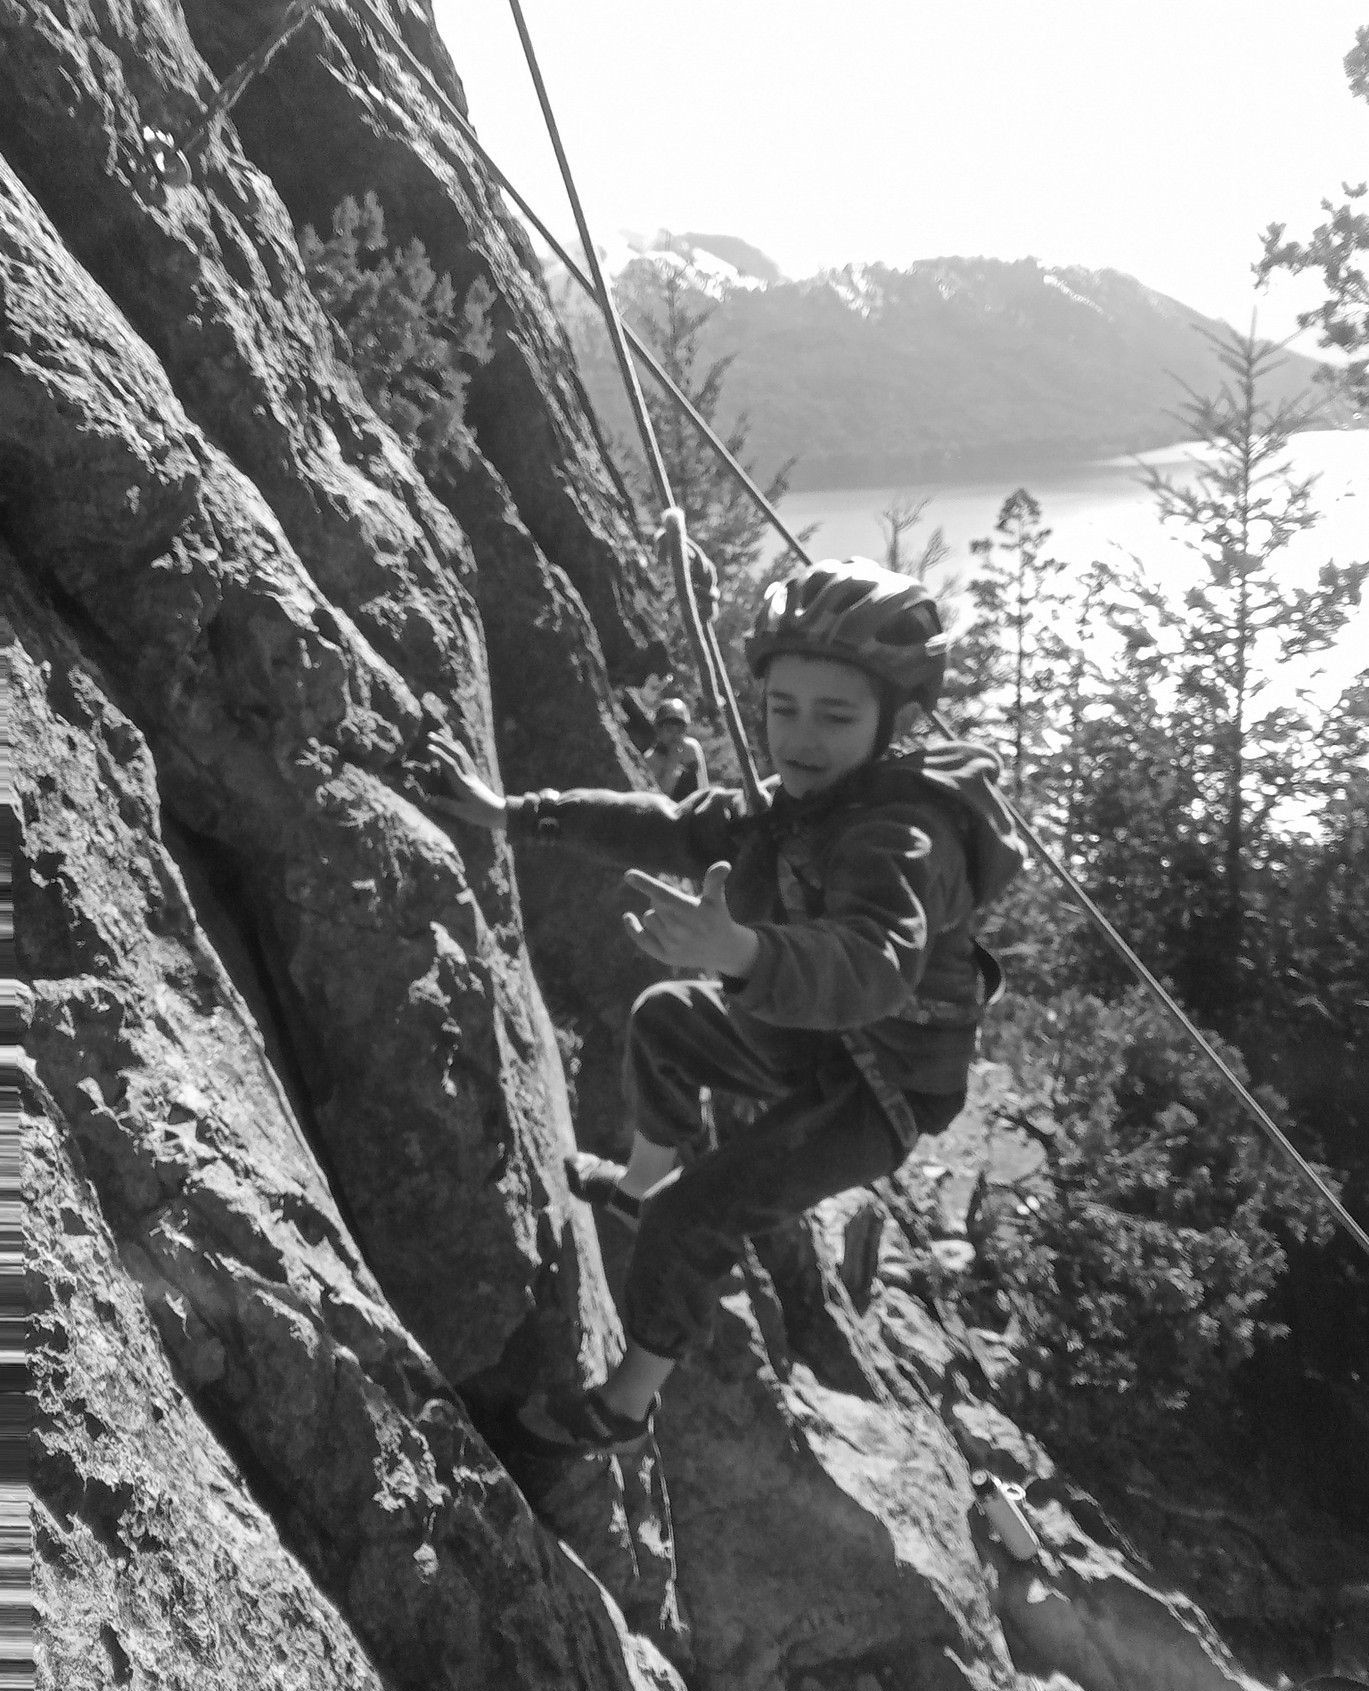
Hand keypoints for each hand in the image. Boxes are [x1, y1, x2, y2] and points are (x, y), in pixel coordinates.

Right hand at [423, 731, 506, 828]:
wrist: (500, 813)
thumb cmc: (482, 814)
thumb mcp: (463, 812)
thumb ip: (446, 805)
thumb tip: (429, 799)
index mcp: (463, 784)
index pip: (450, 765)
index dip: (440, 755)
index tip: (429, 747)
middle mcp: (468, 776)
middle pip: (456, 755)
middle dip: (443, 743)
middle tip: (431, 734)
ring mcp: (472, 775)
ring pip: (462, 755)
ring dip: (451, 744)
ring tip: (442, 734)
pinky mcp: (474, 777)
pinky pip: (466, 759)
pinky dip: (460, 750)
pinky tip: (457, 745)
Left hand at [622, 861, 759, 976]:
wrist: (722, 951)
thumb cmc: (716, 917)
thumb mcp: (717, 899)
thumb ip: (714, 880)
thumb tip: (724, 865)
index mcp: (692, 912)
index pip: (664, 895)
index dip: (646, 884)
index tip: (628, 874)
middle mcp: (681, 930)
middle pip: (656, 904)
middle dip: (663, 901)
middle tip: (680, 908)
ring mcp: (672, 945)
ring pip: (649, 918)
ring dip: (656, 915)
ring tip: (674, 921)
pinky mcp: (665, 956)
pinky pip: (641, 938)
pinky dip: (633, 927)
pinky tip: (628, 917)